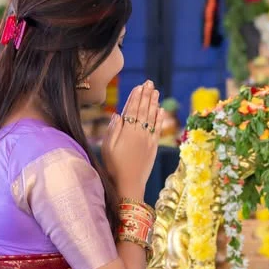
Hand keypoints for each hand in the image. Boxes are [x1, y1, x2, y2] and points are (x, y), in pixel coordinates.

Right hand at [102, 81, 160, 198]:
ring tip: (156, 91)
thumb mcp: (107, 148)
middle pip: (143, 110)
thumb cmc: (113, 167)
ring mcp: (148, 140)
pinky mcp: (154, 147)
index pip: (132, 110)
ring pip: (152, 117)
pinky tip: (161, 110)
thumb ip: (113, 130)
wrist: (128, 184)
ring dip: (154, 103)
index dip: (135, 97)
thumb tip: (118, 114)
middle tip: (149, 83)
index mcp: (127, 132)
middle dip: (146, 95)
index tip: (139, 86)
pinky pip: (158, 129)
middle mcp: (140, 133)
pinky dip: (160, 119)